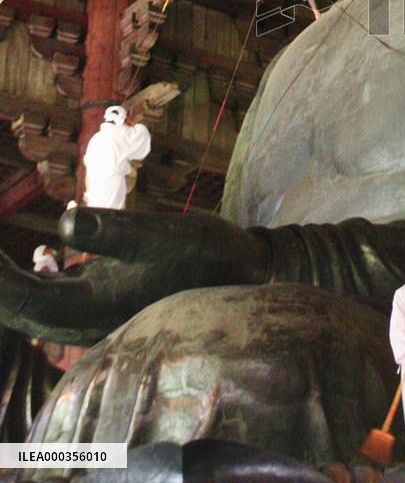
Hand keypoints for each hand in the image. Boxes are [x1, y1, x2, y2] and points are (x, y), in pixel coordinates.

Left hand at [0, 208, 270, 346]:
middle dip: (3, 284)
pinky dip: (41, 279)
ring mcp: (96, 312)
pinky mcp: (106, 300)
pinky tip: (45, 255)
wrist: (242, 275)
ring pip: (38, 306)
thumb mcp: (163, 234)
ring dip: (17, 284)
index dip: (0, 280)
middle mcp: (89, 320)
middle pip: (25, 310)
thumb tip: (63, 223)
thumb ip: (114, 231)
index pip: (28, 301)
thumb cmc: (205, 254)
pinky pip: (58, 297)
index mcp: (96, 309)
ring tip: (2, 257)